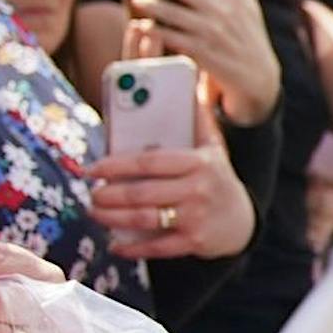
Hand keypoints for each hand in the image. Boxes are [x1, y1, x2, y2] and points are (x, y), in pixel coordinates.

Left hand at [87, 89, 255, 260]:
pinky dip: (132, 248)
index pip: (150, 162)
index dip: (116, 165)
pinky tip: (115, 245)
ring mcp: (196, 218)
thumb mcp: (213, 149)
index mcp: (199, 163)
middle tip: (91, 194)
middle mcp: (199, 190)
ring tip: (96, 213)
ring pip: (144, 219)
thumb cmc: (217, 179)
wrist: (242, 221)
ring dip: (112, 218)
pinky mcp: (194, 242)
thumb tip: (189, 85)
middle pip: (142, 192)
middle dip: (109, 195)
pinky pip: (157, 247)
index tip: (93, 168)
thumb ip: (198, 121)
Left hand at [128, 0, 278, 124]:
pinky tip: (144, 26)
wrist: (259, 79)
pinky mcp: (204, 53)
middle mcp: (223, 12)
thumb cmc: (251, 39)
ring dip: (155, 5)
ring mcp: (213, 33)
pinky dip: (159, 32)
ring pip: (178, 14)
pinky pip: (176, 39)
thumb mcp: (250, 7)